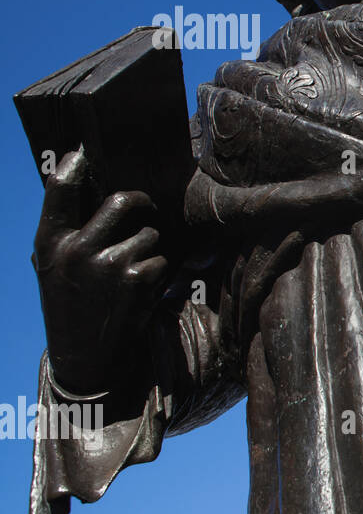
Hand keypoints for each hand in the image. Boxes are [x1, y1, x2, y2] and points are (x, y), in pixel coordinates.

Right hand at [32, 148, 168, 394]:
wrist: (87, 360)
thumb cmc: (74, 307)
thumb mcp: (56, 271)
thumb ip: (70, 237)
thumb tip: (97, 197)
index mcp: (50, 243)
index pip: (59, 192)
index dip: (72, 168)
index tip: (82, 153)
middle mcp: (76, 249)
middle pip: (123, 201)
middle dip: (143, 203)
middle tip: (148, 209)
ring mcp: (107, 263)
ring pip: (149, 234)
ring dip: (151, 250)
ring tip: (132, 276)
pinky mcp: (136, 280)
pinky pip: (161, 260)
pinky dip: (159, 275)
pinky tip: (141, 294)